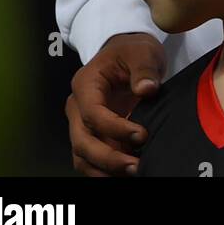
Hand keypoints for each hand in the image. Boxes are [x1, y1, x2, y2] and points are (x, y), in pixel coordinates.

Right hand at [66, 31, 165, 175]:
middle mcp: (77, 106)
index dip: (114, 128)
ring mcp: (81, 124)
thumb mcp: (142, 51)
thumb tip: (146, 89)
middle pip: (82, 141)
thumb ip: (144, 69)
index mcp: (85, 84)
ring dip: (105, 169)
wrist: (128, 56)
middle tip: (136, 165)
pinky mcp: (91, 136)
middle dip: (108, 158)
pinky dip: (105, 172)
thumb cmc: (132, 52)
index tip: (141, 134)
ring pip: (82, 156)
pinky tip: (125, 174)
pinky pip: (90, 161)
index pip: (92, 114)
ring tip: (133, 172)